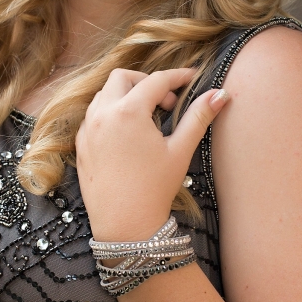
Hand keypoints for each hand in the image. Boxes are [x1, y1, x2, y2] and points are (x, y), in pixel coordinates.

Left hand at [75, 67, 228, 241]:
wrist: (125, 225)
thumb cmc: (155, 189)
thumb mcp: (180, 150)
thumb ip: (199, 117)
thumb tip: (220, 94)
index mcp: (128, 112)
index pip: (156, 80)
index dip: (177, 76)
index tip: (191, 77)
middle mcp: (102, 115)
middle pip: (123, 78)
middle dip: (146, 82)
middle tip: (166, 104)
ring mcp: (87, 130)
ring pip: (104, 95)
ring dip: (126, 96)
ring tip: (148, 119)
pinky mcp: (81, 145)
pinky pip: (93, 116)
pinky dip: (110, 113)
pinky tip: (128, 134)